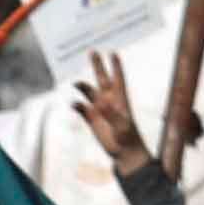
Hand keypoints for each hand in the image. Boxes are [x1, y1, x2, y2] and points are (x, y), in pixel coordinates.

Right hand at [65, 58, 142, 179]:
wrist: (124, 153)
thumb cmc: (129, 138)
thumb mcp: (122, 126)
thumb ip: (111, 113)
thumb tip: (100, 102)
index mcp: (121, 100)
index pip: (118, 80)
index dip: (116, 67)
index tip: (113, 53)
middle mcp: (109, 101)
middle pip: (102, 79)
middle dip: (97, 66)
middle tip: (92, 51)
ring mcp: (99, 109)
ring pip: (88, 92)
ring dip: (82, 86)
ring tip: (76, 83)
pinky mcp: (91, 118)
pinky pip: (80, 107)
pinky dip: (76, 105)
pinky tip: (74, 105)